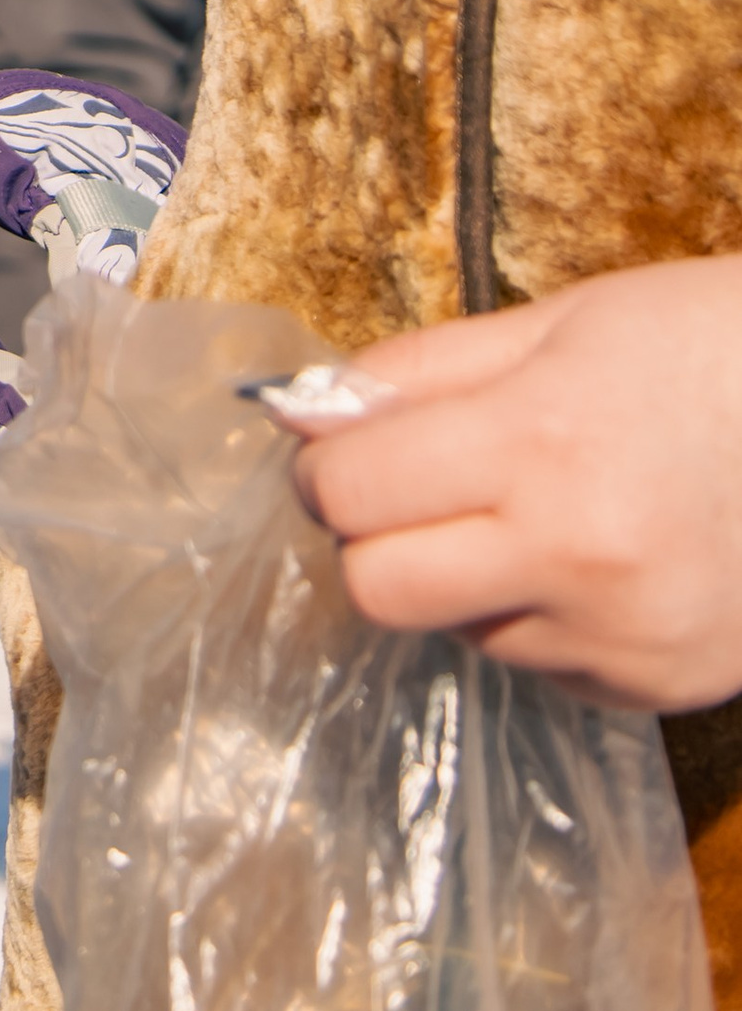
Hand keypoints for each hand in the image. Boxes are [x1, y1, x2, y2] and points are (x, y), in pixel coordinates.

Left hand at [295, 256, 741, 711]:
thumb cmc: (710, 345)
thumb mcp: (562, 322)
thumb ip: (422, 373)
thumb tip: (310, 410)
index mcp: (541, 443)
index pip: (352, 493)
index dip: (325, 466)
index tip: (338, 445)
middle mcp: (576, 558)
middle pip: (379, 590)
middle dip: (368, 537)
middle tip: (405, 488)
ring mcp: (621, 637)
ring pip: (456, 631)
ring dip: (460, 577)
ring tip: (534, 509)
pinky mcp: (655, 688)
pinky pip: (536, 665)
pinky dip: (536, 615)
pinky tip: (595, 555)